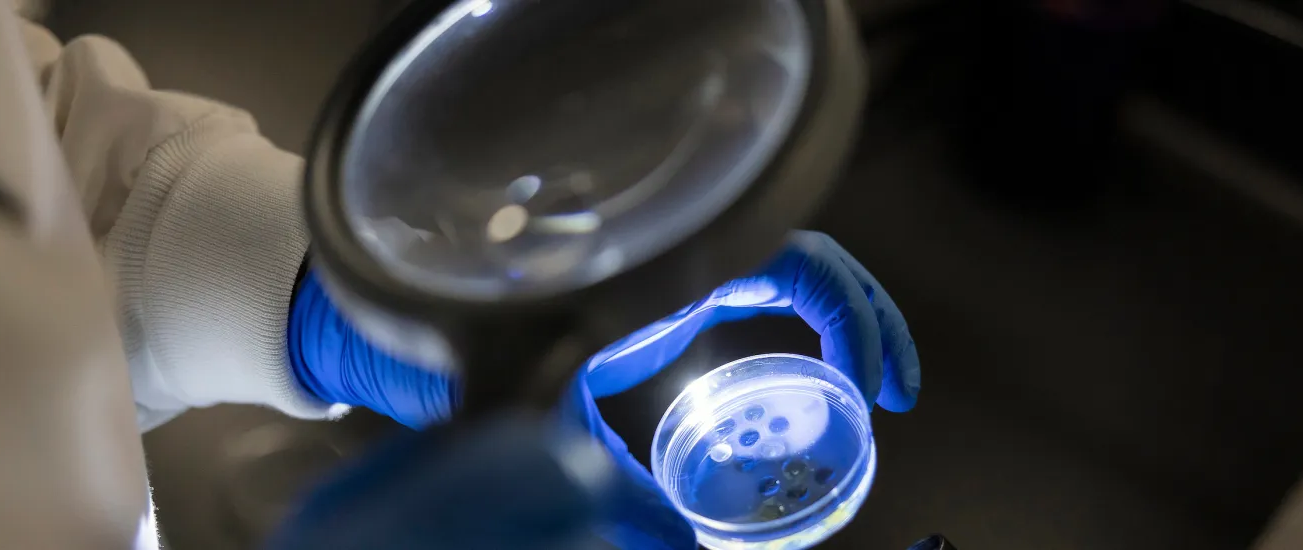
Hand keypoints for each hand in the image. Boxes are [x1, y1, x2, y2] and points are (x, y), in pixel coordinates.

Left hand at [281, 230, 919, 547]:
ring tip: (873, 391)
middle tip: (899, 391)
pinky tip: (794, 394)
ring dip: (839, 325)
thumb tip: (671, 545)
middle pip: (808, 262)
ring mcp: (670, 282)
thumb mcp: (550, 417)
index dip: (853, 316)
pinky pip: (745, 310)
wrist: (402, 323)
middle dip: (868, 320)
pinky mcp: (656, 309)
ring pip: (784, 278)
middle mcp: (678, 263)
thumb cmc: (472, 355)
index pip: (797, 264)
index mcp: (666, 269)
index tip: (872, 386)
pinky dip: (787, 344)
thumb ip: (604, 479)